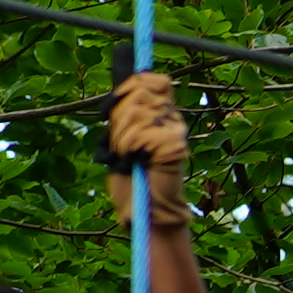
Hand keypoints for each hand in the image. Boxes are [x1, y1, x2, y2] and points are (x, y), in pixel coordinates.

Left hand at [108, 68, 195, 221]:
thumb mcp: (122, 139)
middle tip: (120, 144)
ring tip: (127, 155)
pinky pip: (140, 133)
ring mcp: (176, 132)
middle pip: (139, 91)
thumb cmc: (132, 180)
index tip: (116, 104)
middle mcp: (173, 120)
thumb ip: (126, 114)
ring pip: (136, 111)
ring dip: (121, 136)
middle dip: (119, 116)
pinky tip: (134, 161)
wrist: (147, 213)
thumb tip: (122, 84)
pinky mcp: (175, 146)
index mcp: (163, 115)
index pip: (153, 79)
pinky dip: (129, 147)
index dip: (133, 84)